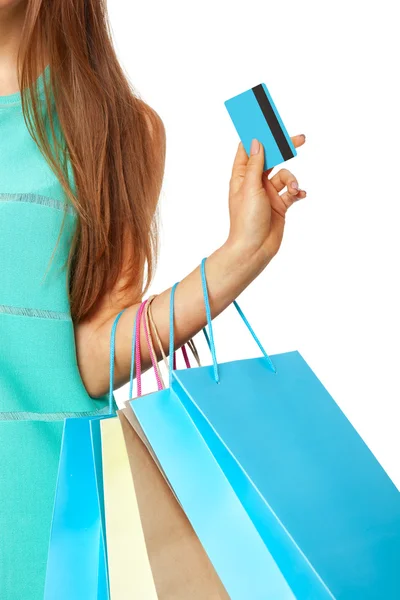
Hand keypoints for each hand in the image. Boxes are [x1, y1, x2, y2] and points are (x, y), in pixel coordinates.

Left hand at [226, 134, 306, 266]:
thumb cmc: (246, 220)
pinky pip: (292, 192)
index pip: (248, 150)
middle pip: (271, 159)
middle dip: (284, 150)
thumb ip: (255, 164)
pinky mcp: (280, 205)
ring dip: (292, 180)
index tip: (268, 123)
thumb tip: (256, 142)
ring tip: (294, 189)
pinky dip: (297, 191)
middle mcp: (254, 183)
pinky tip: (301, 195)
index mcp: (242, 177)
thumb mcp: (250, 188)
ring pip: (285, 176)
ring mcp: (268, 194)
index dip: (257, 136)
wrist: (254, 249)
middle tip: (300, 139)